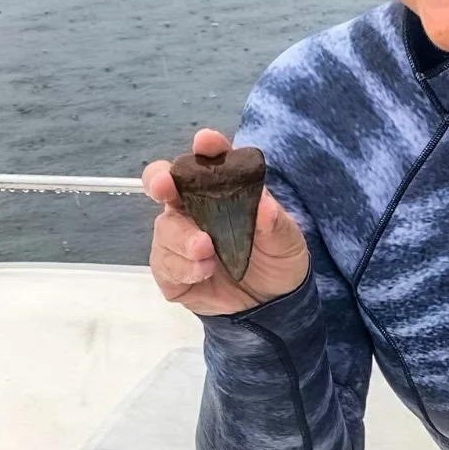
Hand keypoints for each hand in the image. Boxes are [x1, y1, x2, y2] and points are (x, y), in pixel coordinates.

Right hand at [143, 128, 309, 315]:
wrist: (272, 306)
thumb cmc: (278, 261)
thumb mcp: (288, 242)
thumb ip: (276, 224)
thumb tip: (265, 206)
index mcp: (222, 190)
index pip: (210, 161)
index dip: (206, 148)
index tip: (206, 142)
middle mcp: (194, 208)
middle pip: (164, 183)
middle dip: (160, 180)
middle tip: (166, 186)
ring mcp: (178, 239)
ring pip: (164, 227)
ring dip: (182, 238)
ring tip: (206, 252)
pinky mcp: (171, 270)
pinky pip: (164, 263)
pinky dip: (182, 266)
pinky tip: (203, 272)